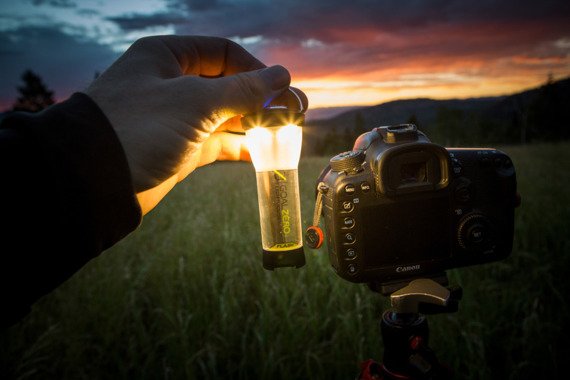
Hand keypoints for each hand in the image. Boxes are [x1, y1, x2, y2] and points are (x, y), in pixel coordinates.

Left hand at [85, 35, 306, 214]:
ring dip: (255, 123)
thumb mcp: (195, 102)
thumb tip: (282, 75)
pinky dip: (240, 145)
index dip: (256, 69)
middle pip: (227, 85)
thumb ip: (242, 90)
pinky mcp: (179, 148)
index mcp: (167, 57)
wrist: (95, 181)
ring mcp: (176, 118)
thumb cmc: (139, 128)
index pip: (223, 53)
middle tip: (297, 111)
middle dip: (261, 98)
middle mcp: (171, 83)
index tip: (282, 87)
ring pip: (225, 115)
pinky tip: (264, 150)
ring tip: (289, 131)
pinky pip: (217, 142)